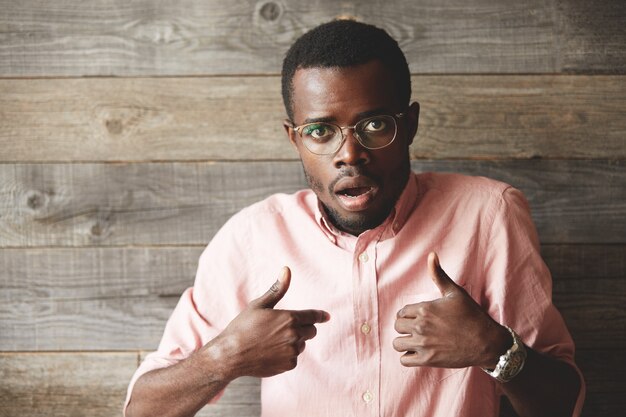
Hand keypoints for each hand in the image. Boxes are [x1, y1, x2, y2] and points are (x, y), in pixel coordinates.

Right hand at [210, 266, 329, 378]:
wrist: (231, 355)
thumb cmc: (242, 327)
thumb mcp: (259, 305)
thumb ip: (277, 289)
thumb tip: (286, 270)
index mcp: (289, 318)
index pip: (313, 316)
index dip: (320, 316)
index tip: (326, 316)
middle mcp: (294, 335)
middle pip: (311, 331)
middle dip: (304, 328)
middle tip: (285, 328)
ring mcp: (292, 352)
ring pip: (301, 345)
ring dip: (294, 342)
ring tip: (272, 341)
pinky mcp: (288, 365)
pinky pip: (293, 358)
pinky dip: (286, 355)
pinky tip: (270, 352)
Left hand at [392, 252, 509, 368]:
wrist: (486, 341)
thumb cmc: (471, 315)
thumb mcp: (455, 293)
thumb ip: (439, 275)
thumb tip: (431, 255)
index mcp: (425, 309)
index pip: (401, 312)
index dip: (408, 315)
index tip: (419, 318)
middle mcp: (421, 326)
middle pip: (397, 326)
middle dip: (405, 327)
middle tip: (417, 329)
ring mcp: (424, 344)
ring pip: (397, 343)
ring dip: (404, 342)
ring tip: (415, 341)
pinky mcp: (428, 359)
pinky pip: (404, 359)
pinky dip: (408, 357)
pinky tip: (418, 352)